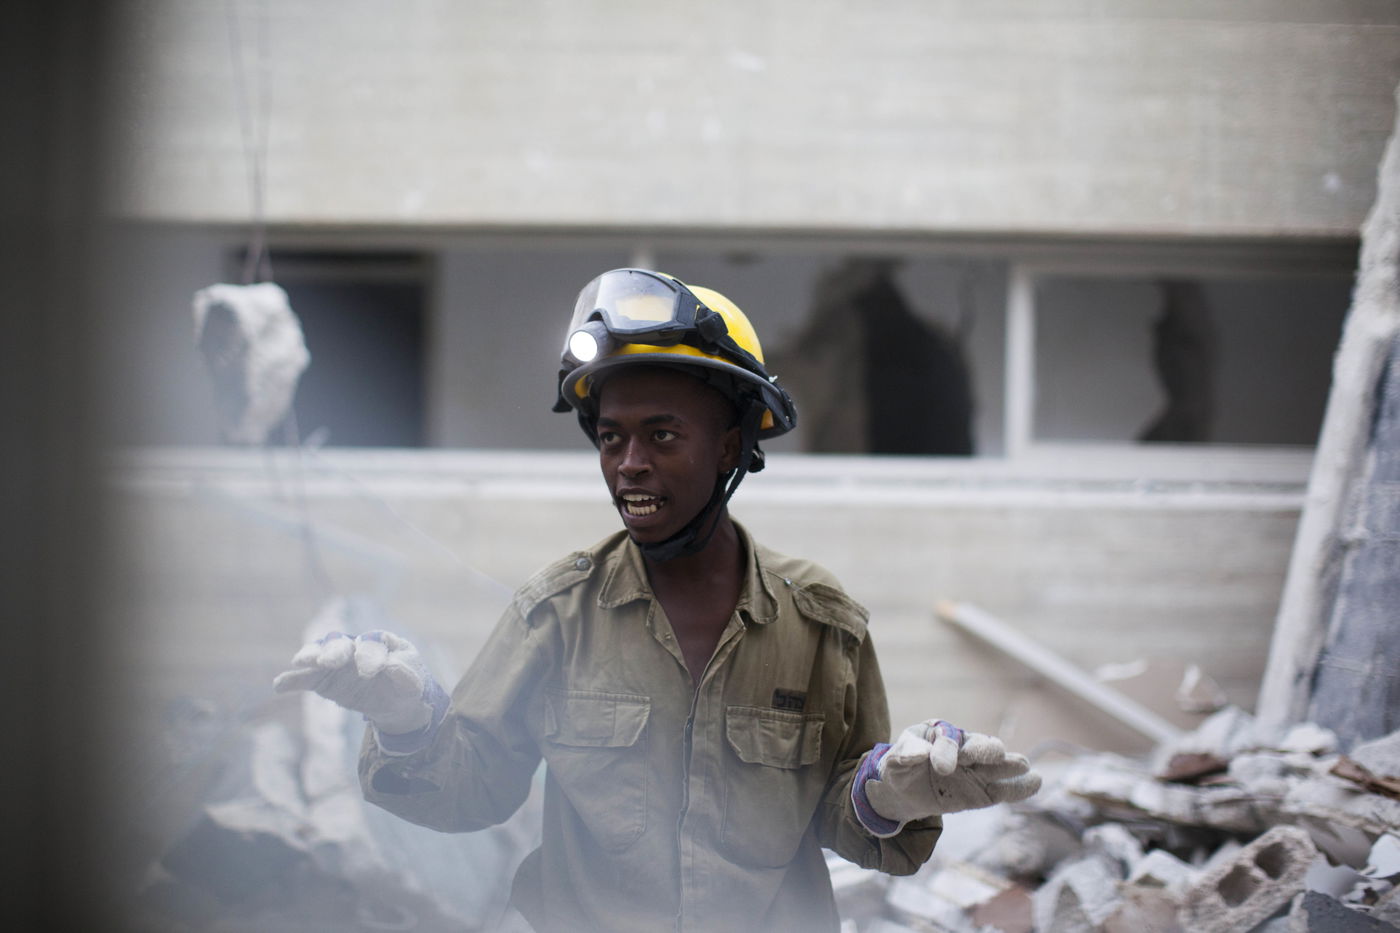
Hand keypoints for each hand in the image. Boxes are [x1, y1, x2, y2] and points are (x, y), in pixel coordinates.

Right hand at [273, 630, 440, 735]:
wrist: (395, 703)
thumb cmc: (405, 684)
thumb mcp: (412, 680)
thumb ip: (405, 673)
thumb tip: (393, 668)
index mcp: (379, 642)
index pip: (372, 642)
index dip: (369, 655)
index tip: (370, 671)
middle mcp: (354, 647)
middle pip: (340, 643)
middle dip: (334, 651)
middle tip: (329, 662)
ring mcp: (336, 664)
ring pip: (320, 654)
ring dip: (310, 657)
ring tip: (300, 662)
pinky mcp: (323, 681)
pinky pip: (306, 679)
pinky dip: (292, 680)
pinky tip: (279, 685)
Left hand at [864, 720, 1040, 828]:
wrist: (903, 792)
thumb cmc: (900, 766)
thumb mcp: (894, 759)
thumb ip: (906, 753)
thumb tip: (919, 753)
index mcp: (940, 734)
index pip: (947, 739)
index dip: (946, 751)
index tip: (942, 767)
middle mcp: (963, 750)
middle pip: (979, 746)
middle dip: (986, 749)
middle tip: (996, 753)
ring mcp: (974, 772)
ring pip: (995, 767)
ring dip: (1009, 766)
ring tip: (1023, 765)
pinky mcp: (980, 794)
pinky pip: (1001, 791)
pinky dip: (1018, 787)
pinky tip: (1035, 783)